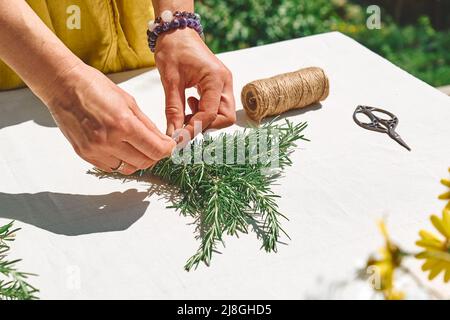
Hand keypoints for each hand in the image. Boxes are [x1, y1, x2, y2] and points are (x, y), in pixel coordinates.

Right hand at [42, 63, 175, 174]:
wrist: (62, 85)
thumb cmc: (94, 87)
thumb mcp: (129, 102)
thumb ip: (147, 124)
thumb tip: (162, 140)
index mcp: (123, 124)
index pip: (155, 149)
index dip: (167, 150)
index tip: (170, 146)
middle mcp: (108, 141)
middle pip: (144, 162)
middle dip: (155, 156)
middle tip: (157, 147)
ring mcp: (95, 150)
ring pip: (128, 168)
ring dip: (138, 161)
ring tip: (138, 147)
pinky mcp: (85, 154)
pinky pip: (110, 167)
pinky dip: (120, 161)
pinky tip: (121, 149)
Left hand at [155, 28, 235, 138]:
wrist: (176, 32)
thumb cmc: (173, 48)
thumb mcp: (170, 80)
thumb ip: (173, 109)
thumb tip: (173, 134)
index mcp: (216, 78)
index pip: (211, 114)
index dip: (195, 128)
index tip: (179, 137)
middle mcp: (225, 82)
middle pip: (226, 117)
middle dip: (206, 126)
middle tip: (185, 125)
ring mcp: (224, 84)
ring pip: (223, 114)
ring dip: (205, 120)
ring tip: (185, 112)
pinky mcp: (218, 86)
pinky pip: (217, 107)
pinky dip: (204, 112)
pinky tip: (190, 104)